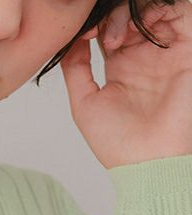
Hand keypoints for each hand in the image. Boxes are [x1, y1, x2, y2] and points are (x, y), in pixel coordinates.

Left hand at [59, 0, 191, 167]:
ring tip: (116, 38)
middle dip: (111, 18)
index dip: (95, 25)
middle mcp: (144, 57)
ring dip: (130, 14)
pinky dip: (157, 9)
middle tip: (101, 37)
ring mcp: (165, 52)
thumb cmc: (118, 144)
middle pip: (129, 16)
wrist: (148, 161)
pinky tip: (139, 25)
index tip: (83, 35)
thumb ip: (75, 70)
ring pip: (151, 10)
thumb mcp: (84, 104)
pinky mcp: (186, 50)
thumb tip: (72, 41)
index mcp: (122, 69)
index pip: (110, 30)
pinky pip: (179, 12)